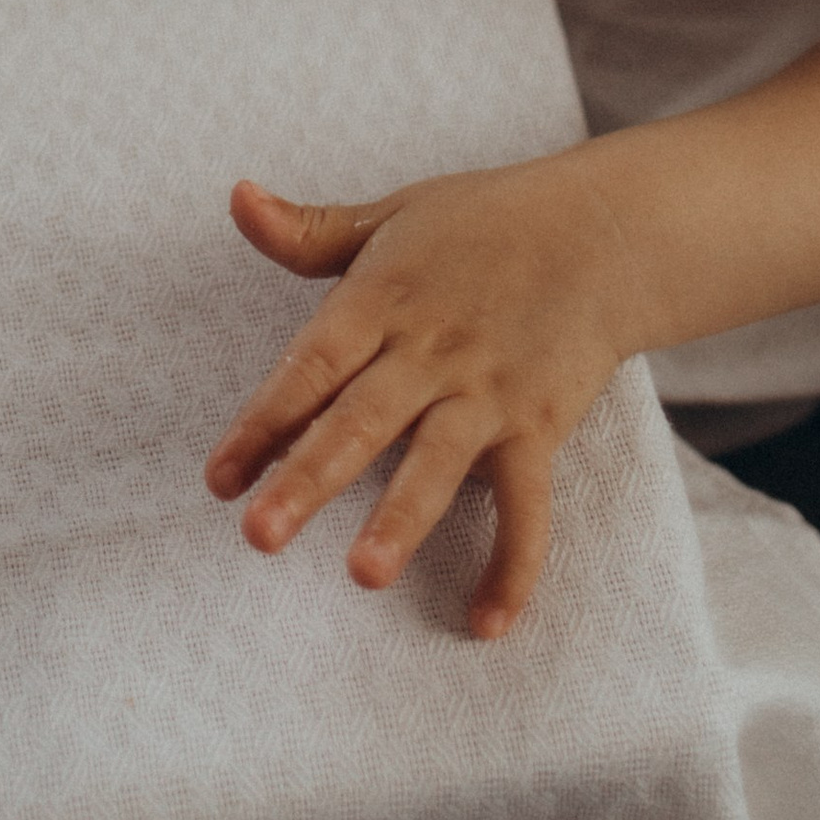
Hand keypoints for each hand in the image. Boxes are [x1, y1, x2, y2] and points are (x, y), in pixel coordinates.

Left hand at [204, 157, 638, 638]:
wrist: (601, 230)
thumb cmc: (483, 223)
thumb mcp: (392, 216)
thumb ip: (310, 231)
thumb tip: (237, 197)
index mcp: (385, 298)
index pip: (314, 362)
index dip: (264, 419)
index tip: (218, 479)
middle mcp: (433, 349)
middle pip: (363, 419)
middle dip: (311, 477)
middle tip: (260, 535)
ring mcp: (489, 391)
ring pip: (439, 461)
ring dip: (402, 517)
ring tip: (363, 575)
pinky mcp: (540, 423)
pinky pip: (528, 503)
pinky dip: (513, 564)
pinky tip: (485, 622)